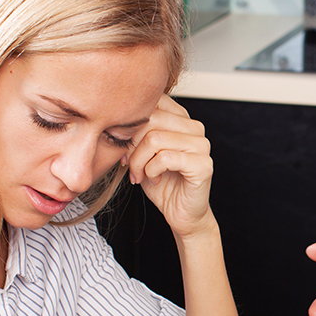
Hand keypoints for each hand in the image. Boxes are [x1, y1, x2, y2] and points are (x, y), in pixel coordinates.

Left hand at [125, 95, 214, 237]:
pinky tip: (153, 179)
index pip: (152, 102)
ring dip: (139, 161)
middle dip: (131, 144)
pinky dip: (151, 171)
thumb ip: (135, 131)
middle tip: (127, 163)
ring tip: (139, 174)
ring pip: (155, 139)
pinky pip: (165, 158)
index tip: (122, 145)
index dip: (130, 123)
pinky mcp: (203, 165)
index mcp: (182, 119)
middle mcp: (195, 128)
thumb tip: (112, 118)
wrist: (180, 213)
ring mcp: (202, 145)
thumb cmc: (161, 182)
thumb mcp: (141, 152)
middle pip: (151, 119)